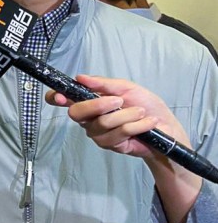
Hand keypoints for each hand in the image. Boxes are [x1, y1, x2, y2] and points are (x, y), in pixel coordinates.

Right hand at [45, 75, 200, 222]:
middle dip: (97, 105)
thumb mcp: (127, 88)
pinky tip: (147, 123)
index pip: (63, 99)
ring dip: (126, 116)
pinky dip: (136, 125)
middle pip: (76, 113)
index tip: (60, 97)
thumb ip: (104, 84)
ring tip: (142, 113)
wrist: (166, 129)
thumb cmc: (147, 106)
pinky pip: (117, 133)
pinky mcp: (110, 145)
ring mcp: (97, 133)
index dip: (56, 97)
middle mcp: (88, 118)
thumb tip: (81, 77)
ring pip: (101, 123)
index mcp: (89, 101)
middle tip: (119, 101)